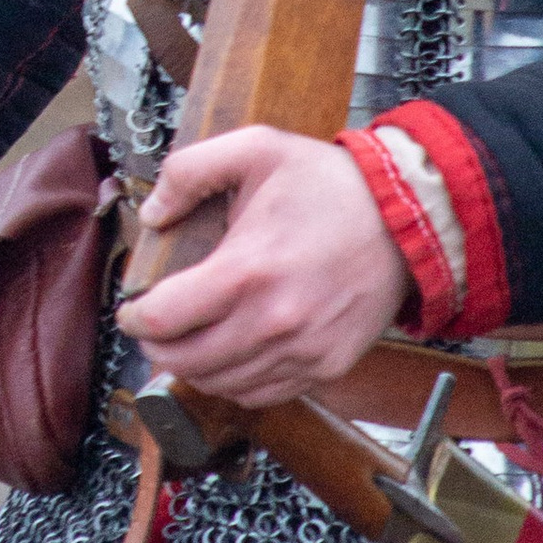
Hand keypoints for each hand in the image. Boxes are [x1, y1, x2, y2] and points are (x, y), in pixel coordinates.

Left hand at [116, 126, 408, 406]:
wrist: (411, 217)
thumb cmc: (333, 185)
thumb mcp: (256, 148)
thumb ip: (189, 171)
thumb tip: (152, 213)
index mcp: (247, 270)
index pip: (165, 319)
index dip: (135, 318)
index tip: (131, 309)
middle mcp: (273, 322)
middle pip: (186, 361)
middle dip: (157, 346)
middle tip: (153, 328)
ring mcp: (302, 351)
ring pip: (221, 384)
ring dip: (193, 367)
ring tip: (187, 342)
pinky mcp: (327, 366)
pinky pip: (262, 394)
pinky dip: (235, 382)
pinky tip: (228, 357)